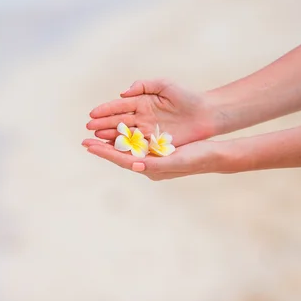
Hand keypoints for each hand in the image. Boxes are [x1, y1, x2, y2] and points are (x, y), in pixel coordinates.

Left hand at [81, 138, 219, 180]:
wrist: (215, 155)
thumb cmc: (198, 158)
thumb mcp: (178, 160)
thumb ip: (156, 163)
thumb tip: (134, 164)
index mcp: (150, 169)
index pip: (122, 160)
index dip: (104, 152)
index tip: (88, 145)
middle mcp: (148, 165)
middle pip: (120, 155)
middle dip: (102, 147)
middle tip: (84, 140)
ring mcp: (152, 158)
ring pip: (126, 149)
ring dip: (111, 142)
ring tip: (95, 135)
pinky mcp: (157, 150)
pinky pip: (136, 143)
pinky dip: (124, 137)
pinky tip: (117, 131)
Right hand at [86, 79, 215, 146]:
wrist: (206, 114)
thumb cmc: (186, 97)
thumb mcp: (164, 85)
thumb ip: (143, 85)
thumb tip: (123, 92)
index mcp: (141, 102)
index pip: (119, 107)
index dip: (105, 110)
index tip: (92, 113)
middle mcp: (141, 117)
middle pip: (118, 121)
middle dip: (102, 124)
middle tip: (89, 128)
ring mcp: (147, 130)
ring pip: (124, 134)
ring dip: (110, 136)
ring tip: (96, 137)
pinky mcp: (155, 142)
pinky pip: (137, 144)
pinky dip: (125, 146)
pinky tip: (114, 147)